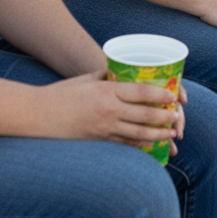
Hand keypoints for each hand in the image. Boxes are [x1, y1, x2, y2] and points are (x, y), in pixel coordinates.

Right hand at [44, 70, 184, 150]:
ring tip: (171, 134)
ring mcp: (103, 128)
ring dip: (157, 134)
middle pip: (144, 114)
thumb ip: (106, 75)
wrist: (39, 115)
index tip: (173, 96)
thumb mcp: (86, 78)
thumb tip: (123, 72)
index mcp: (107, 90)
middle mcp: (109, 110)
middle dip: (164, 117)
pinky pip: (123, 145)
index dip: (161, 94)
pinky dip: (139, 145)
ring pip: (137, 133)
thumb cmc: (61, 93)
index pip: (141, 91)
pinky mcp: (98, 141)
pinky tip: (149, 145)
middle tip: (177, 117)